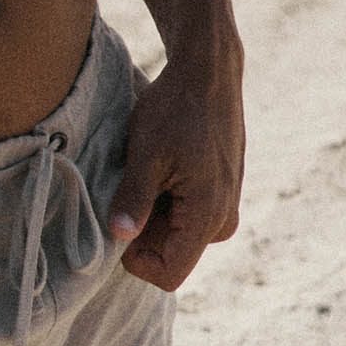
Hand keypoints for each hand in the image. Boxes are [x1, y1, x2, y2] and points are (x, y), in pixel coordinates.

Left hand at [106, 53, 244, 291]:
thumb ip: (133, 199)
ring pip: (181, 232)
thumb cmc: (175, 108)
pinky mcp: (224, 188)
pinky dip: (170, 197)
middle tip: (130, 186)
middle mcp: (224, 217)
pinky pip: (191, 211)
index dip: (138, 262)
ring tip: (147, 170)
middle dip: (145, 231)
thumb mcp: (146, 153)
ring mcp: (227, 202)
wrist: (208, 71)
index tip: (119, 226)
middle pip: (174, 253)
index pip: (170, 274)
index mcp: (208, 215)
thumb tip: (118, 238)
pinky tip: (162, 164)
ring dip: (156, 212)